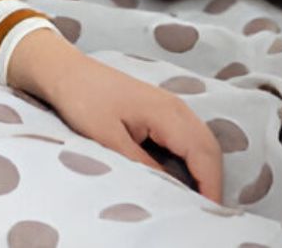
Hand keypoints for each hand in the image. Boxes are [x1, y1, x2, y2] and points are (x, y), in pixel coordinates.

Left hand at [8, 28, 224, 201]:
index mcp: (167, 112)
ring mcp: (172, 107)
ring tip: (199, 198)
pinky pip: (190, 136)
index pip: (202, 153)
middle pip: (209, 148)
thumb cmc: (83, 99)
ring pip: (202, 142)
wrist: (67, 72)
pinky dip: (195, 158)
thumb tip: (170, 189)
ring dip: (206, 169)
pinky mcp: (163, 110)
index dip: (210, 184)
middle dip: (213, 179)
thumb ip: (141, 163)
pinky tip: (185, 176)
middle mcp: (177, 108)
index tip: (208, 210)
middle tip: (207, 210)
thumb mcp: (108, 138)